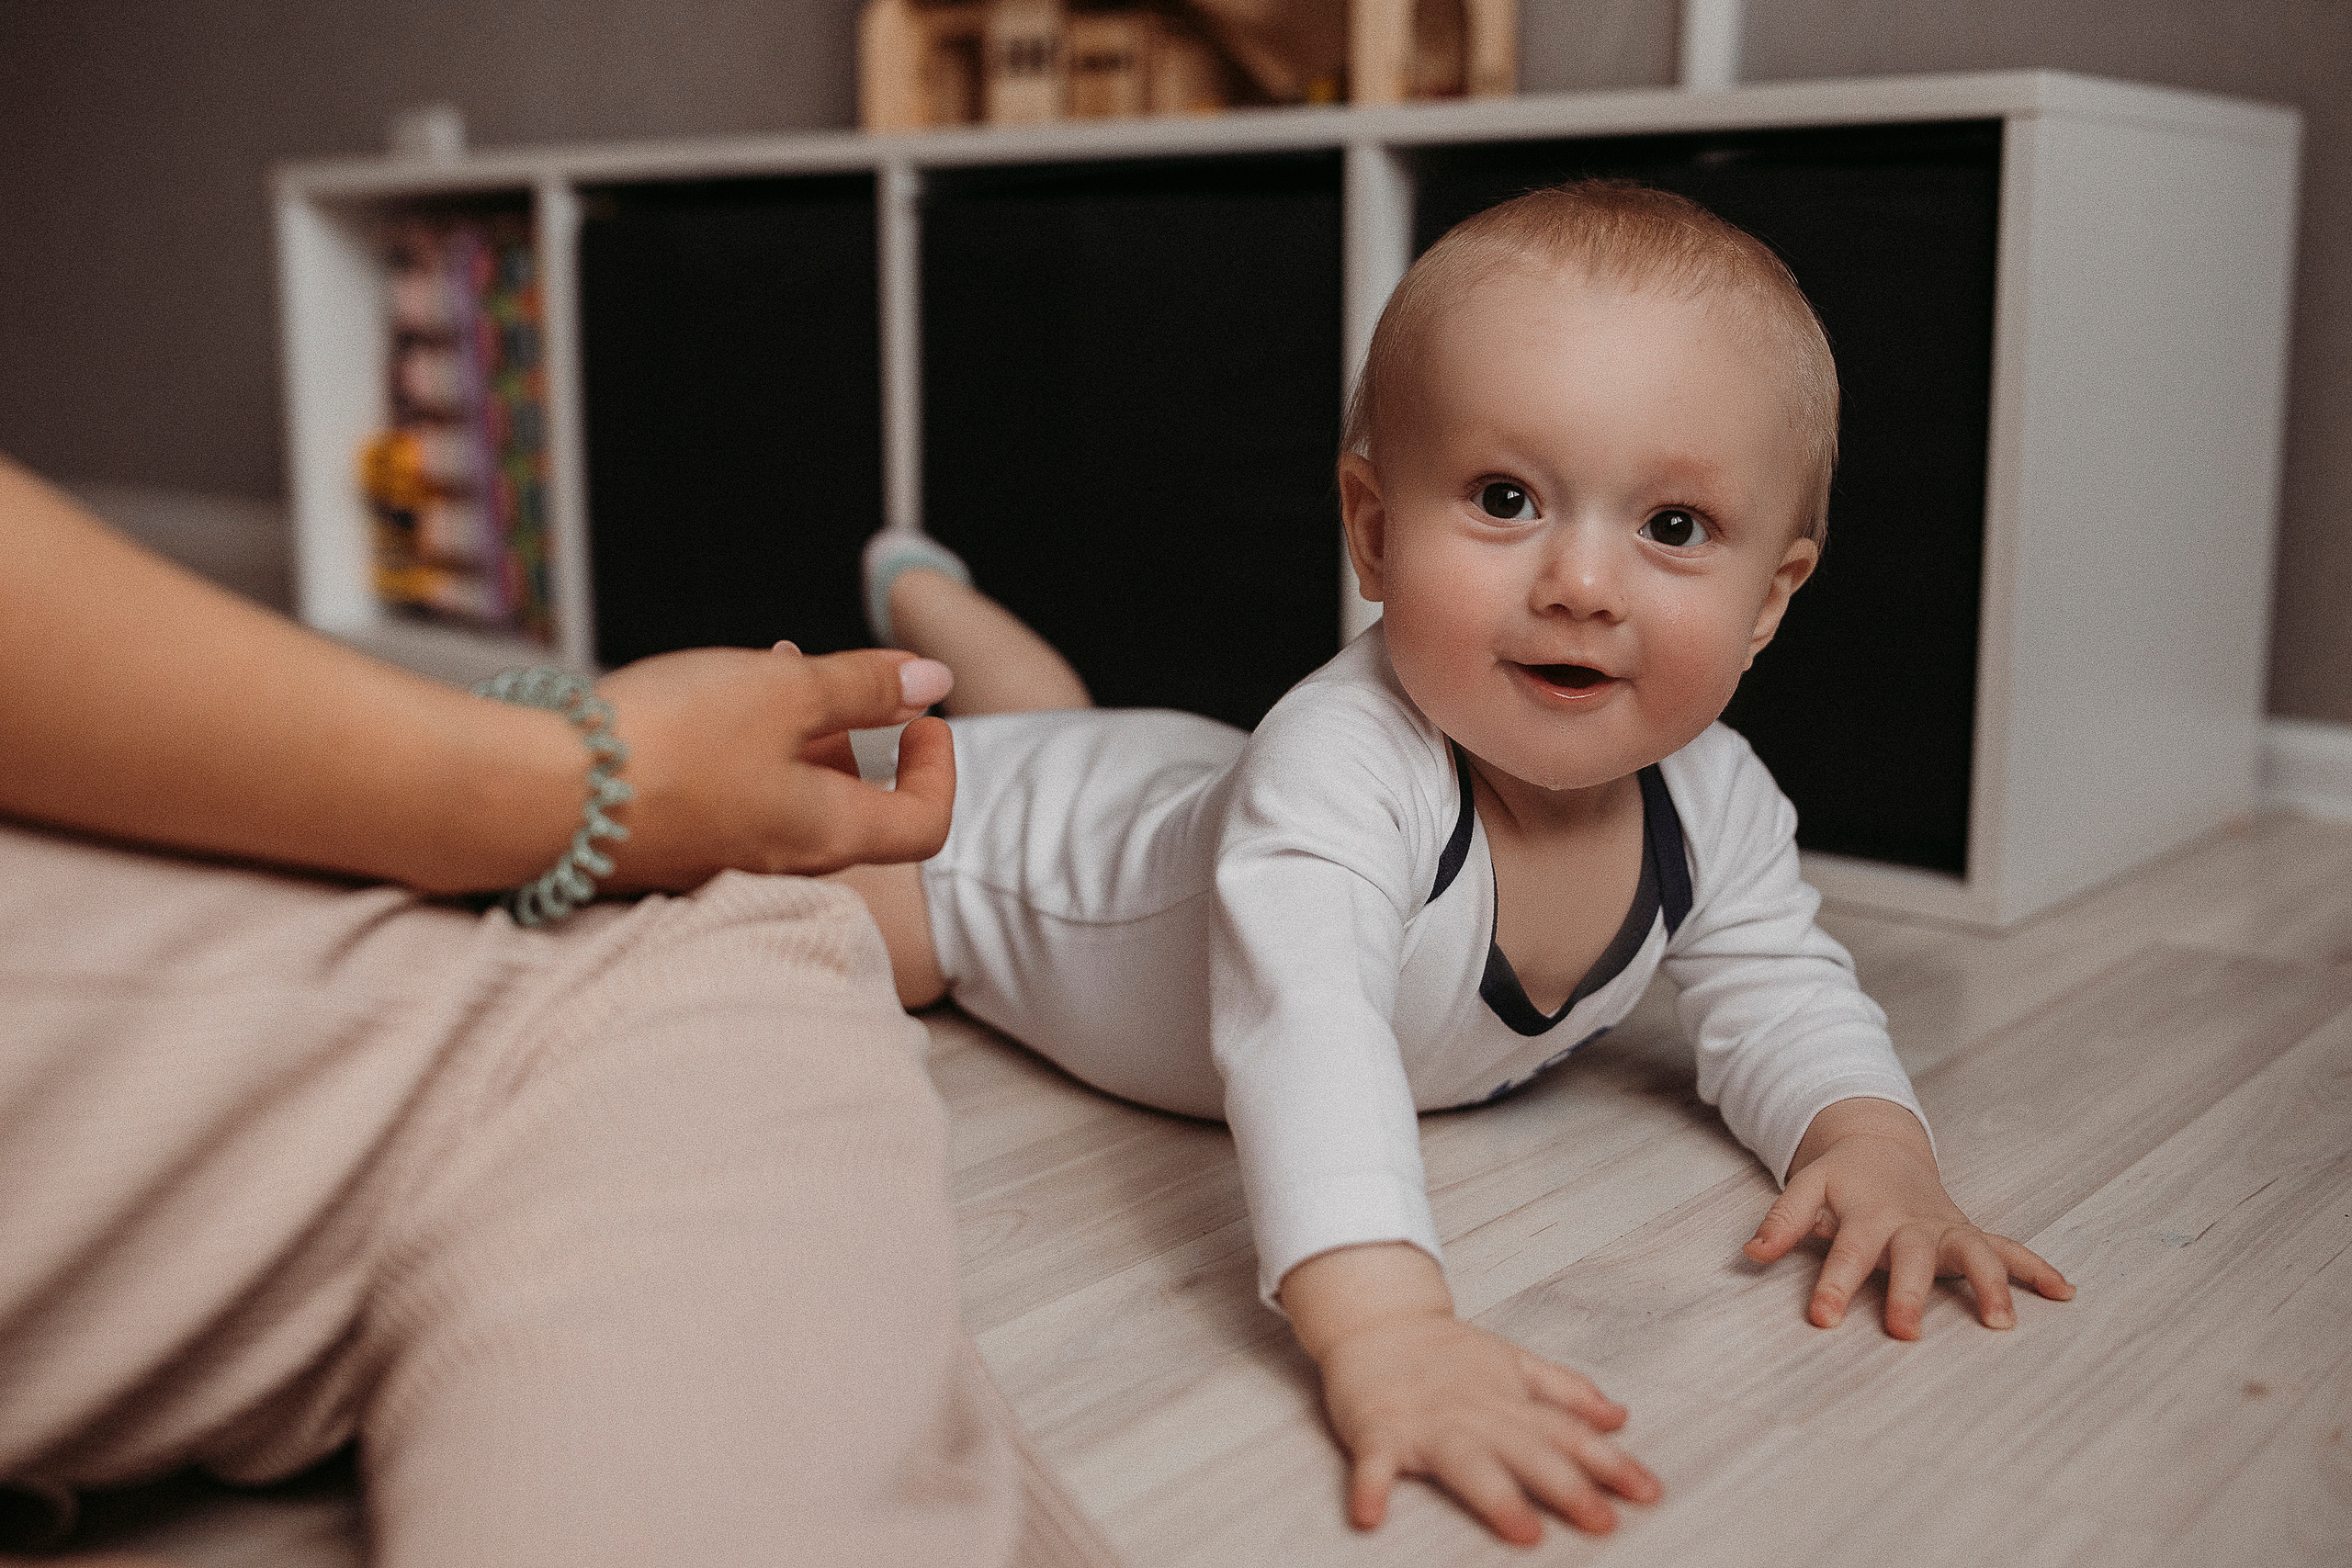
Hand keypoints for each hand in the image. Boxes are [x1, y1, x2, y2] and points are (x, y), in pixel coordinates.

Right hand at [595, 643, 954, 891]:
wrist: (536, 793)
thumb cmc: (669, 742)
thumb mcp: (785, 691)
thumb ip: (864, 687)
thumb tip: (933, 682)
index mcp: (827, 834)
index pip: (923, 826)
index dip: (938, 770)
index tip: (921, 717)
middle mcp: (780, 859)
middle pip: (852, 805)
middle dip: (858, 731)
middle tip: (841, 674)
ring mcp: (720, 857)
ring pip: (787, 791)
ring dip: (795, 727)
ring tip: (769, 663)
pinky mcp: (668, 843)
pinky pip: (729, 795)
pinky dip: (741, 743)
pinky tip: (707, 692)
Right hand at [1283, 1244, 1659, 1543]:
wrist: (1375, 1319)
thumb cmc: (1444, 1353)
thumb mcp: (1514, 1363)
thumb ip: (1566, 1392)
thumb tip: (1619, 1417)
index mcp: (1509, 1403)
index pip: (1568, 1434)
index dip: (1610, 1463)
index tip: (1648, 1492)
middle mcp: (1475, 1414)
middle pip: (1527, 1452)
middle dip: (1567, 1486)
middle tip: (1603, 1520)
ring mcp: (1428, 1423)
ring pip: (1466, 1463)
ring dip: (1494, 1496)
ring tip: (1522, 1529)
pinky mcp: (1378, 1430)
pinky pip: (1374, 1464)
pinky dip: (1370, 1488)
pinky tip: (1370, 1516)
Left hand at [1743, 1098, 2073, 1338]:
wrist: (1881, 1146)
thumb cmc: (1841, 1179)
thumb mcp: (1805, 1188)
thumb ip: (1781, 1222)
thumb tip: (1751, 1255)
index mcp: (1867, 1214)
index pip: (1846, 1252)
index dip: (1833, 1285)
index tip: (1823, 1319)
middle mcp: (1911, 1223)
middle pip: (1912, 1258)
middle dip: (1909, 1293)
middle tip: (1903, 1331)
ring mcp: (1945, 1229)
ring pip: (1973, 1253)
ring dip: (1990, 1285)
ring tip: (2000, 1322)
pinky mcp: (1969, 1234)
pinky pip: (2008, 1249)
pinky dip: (2036, 1268)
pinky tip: (2064, 1292)